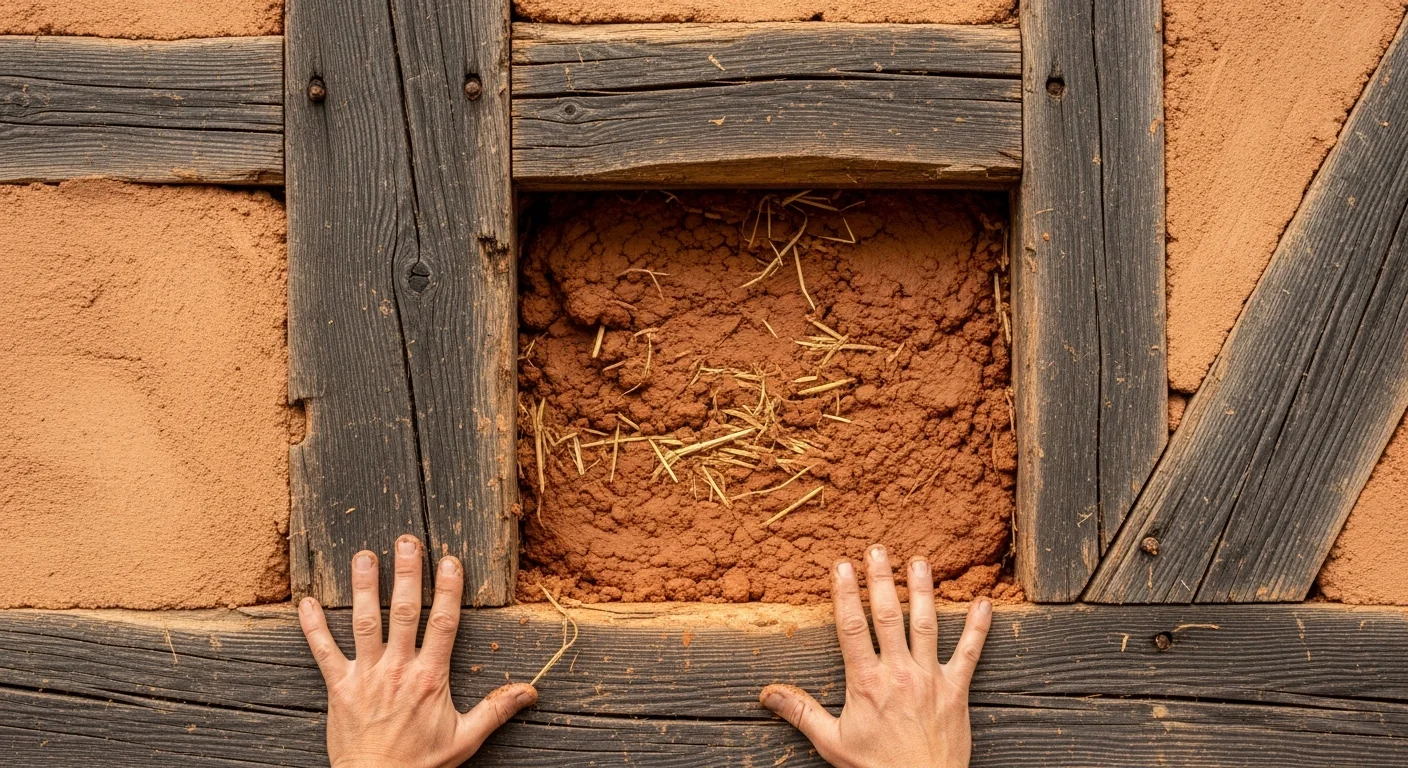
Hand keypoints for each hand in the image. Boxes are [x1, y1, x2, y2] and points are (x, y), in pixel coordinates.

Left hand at [298, 535, 537, 767]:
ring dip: (364, 588)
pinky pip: (323, 652)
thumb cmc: (420, 764)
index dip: (448, 590)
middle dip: (407, 574)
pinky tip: (307, 602)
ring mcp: (366, 676)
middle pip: (404, 612)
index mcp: (430, 678)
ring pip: (365, 623)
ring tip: (364, 557)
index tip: (450, 561)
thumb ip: (495, 710)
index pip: (444, 624)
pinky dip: (313, 627)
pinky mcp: (339, 687)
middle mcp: (398, 669)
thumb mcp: (465, 739)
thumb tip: (530, 690)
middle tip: (407, 541)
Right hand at [760, 545, 991, 767]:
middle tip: (877, 549)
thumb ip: (801, 713)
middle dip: (881, 579)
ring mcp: (930, 679)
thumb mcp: (831, 743)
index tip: (841, 566)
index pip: (852, 628)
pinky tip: (983, 603)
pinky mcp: (956, 690)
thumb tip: (767, 694)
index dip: (845, 594)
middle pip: (888, 616)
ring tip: (919, 561)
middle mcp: (898, 673)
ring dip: (923, 590)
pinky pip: (969, 653)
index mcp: (866, 682)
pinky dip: (978, 627)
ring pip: (926, 625)